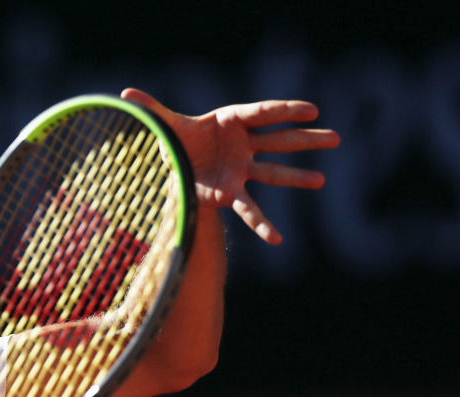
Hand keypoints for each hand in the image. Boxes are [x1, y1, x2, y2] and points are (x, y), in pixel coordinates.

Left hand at [121, 88, 339, 244]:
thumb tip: (124, 94)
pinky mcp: (231, 192)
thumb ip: (150, 111)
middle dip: (304, 140)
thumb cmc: (176, 138)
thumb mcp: (163, 126)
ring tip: (321, 179)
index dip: (285, 110)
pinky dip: (261, 225)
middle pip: (278, 141)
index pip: (262, 113)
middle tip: (335, 137)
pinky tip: (277, 239)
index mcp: (230, 120)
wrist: (174, 163)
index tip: (310, 108)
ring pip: (273, 173)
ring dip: (297, 177)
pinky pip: (249, 210)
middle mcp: (242, 144)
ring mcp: (241, 169)